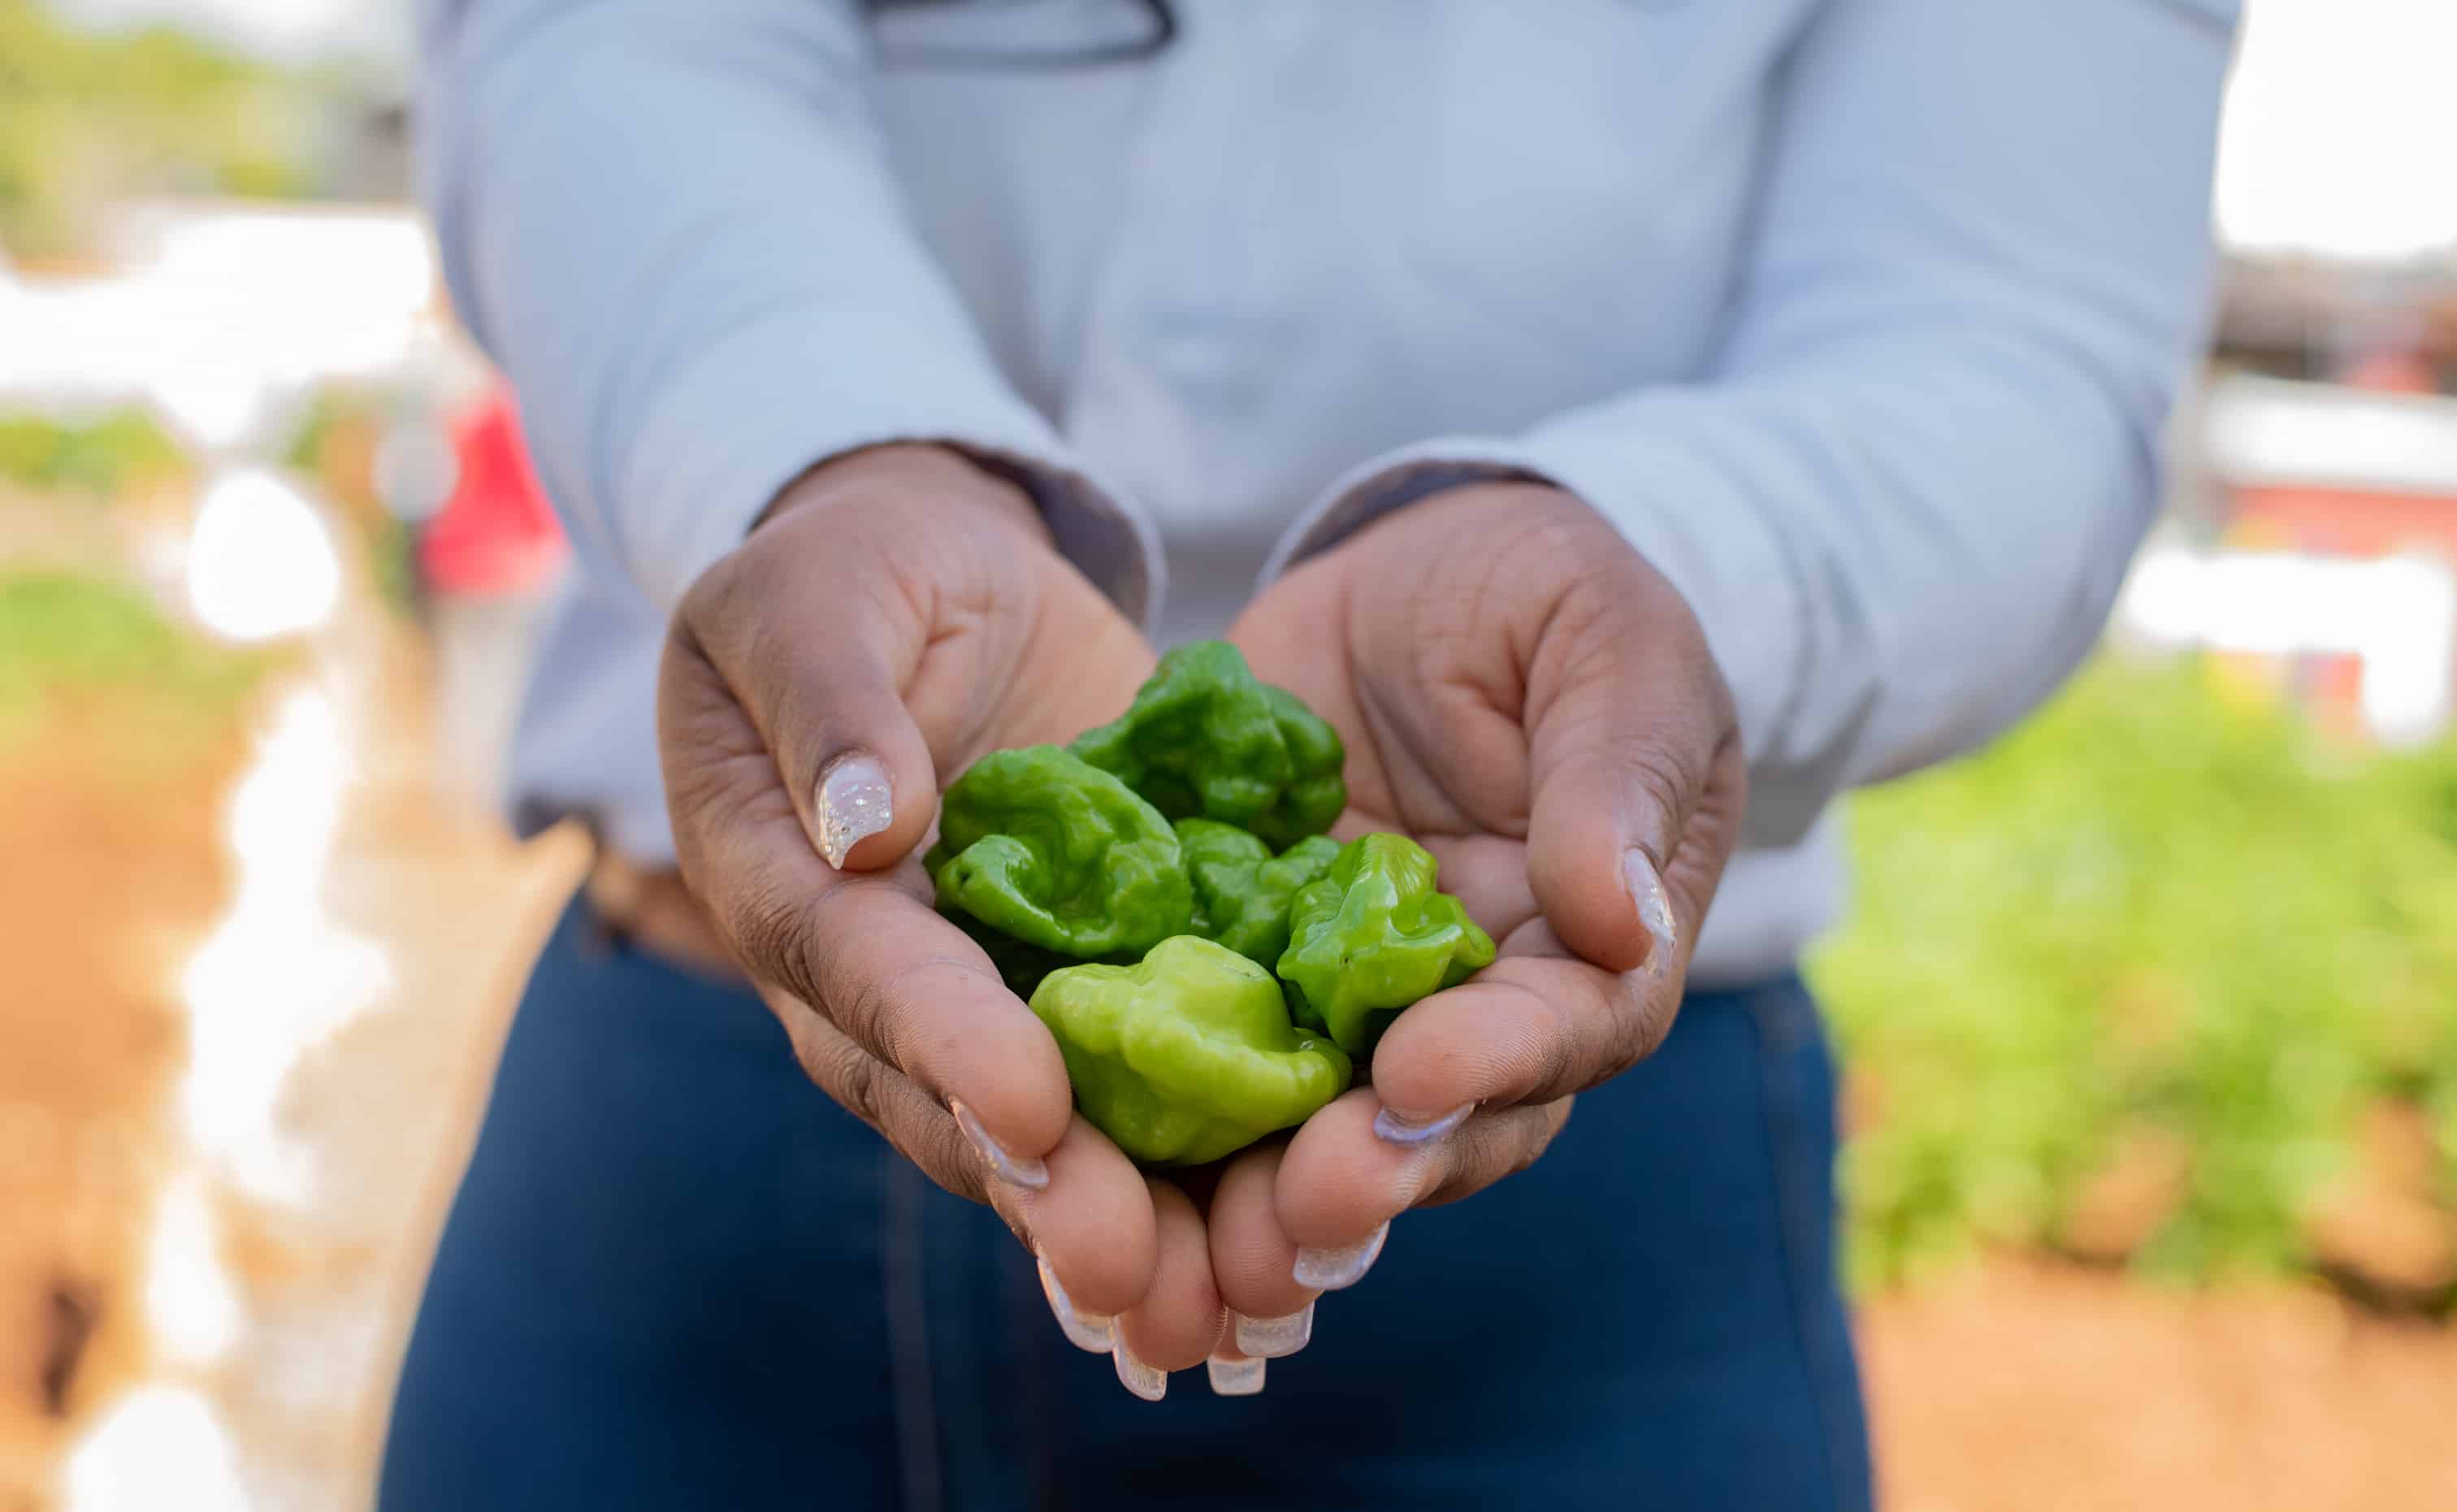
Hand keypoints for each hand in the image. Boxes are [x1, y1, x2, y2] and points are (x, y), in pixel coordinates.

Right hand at [656, 444, 1221, 1384]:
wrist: (939, 581)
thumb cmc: (850, 571)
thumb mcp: (814, 591)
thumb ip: (829, 696)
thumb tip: (865, 827)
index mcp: (786, 888)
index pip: (862, 978)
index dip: (944, 1046)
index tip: (1033, 1110)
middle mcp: (887, 979)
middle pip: (959, 1103)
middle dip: (1049, 1192)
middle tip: (1136, 1271)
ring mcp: (997, 991)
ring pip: (1059, 1128)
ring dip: (1140, 1217)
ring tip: (1226, 1301)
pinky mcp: (1102, 974)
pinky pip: (1152, 1071)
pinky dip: (1216, 1148)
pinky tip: (1299, 1213)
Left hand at [1204, 482, 1744, 1329]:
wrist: (1408, 572)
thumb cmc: (1547, 597)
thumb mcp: (1606, 642)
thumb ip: (1618, 770)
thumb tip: (1618, 921)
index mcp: (1588, 944)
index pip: (1566, 1030)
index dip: (1498, 1065)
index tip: (1416, 1076)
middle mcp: (1470, 1006)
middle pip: (1437, 1123)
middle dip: (1368, 1172)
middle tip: (1293, 1215)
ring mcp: (1343, 997)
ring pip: (1311, 1119)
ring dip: (1259, 1188)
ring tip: (1203, 1244)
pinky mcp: (1234, 961)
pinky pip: (1190, 1036)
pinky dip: (1148, 1100)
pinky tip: (1086, 1137)